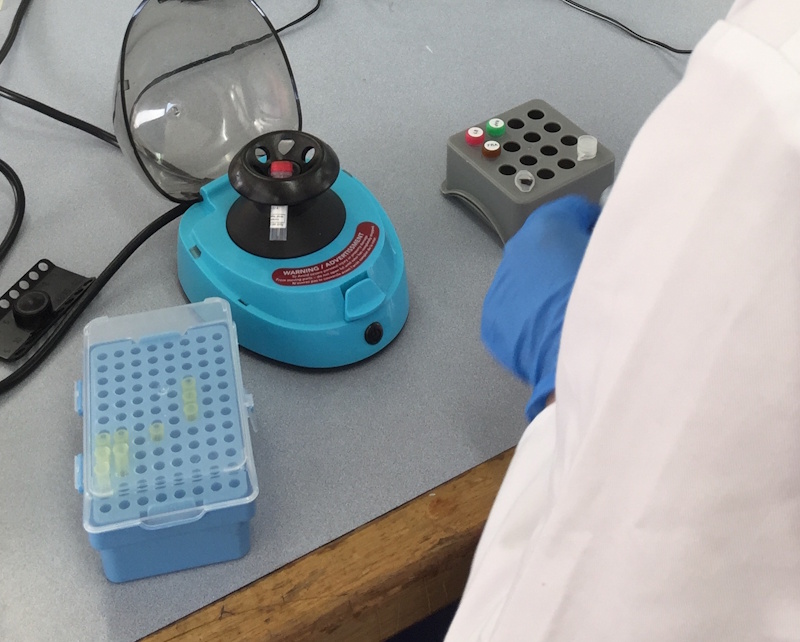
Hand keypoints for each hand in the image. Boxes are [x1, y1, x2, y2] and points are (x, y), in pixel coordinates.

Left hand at [481, 195, 600, 419]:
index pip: (572, 212)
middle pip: (543, 246)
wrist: (578, 352)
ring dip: (544, 289)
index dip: (593, 227)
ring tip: (569, 311)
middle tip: (589, 281)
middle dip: (563, 258)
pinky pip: (513, 311)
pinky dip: (529, 318)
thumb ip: (611, 240)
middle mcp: (516, 249)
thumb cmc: (605, 299)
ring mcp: (500, 286)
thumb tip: (610, 241)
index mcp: (547, 225)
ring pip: (525, 280)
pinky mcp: (492, 320)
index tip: (605, 243)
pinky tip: (550, 332)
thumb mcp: (621, 257)